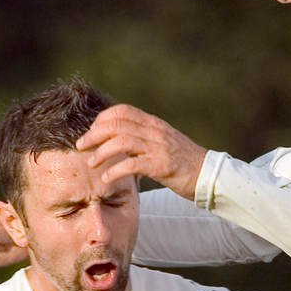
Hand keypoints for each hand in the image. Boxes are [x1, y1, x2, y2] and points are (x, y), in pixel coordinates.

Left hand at [77, 104, 206, 200]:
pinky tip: (107, 179)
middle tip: (81, 147)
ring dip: (101, 153)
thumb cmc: (185, 163)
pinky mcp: (162, 166)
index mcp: (154, 124)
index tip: (92, 133)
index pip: (122, 111)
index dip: (102, 119)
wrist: (209, 176)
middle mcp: (155, 131)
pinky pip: (132, 164)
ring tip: (91, 164)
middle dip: (93, 135)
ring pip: (121, 142)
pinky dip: (115, 171)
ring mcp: (159, 148)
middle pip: (116, 125)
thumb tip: (120, 141)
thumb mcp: (164, 144)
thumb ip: (144, 139)